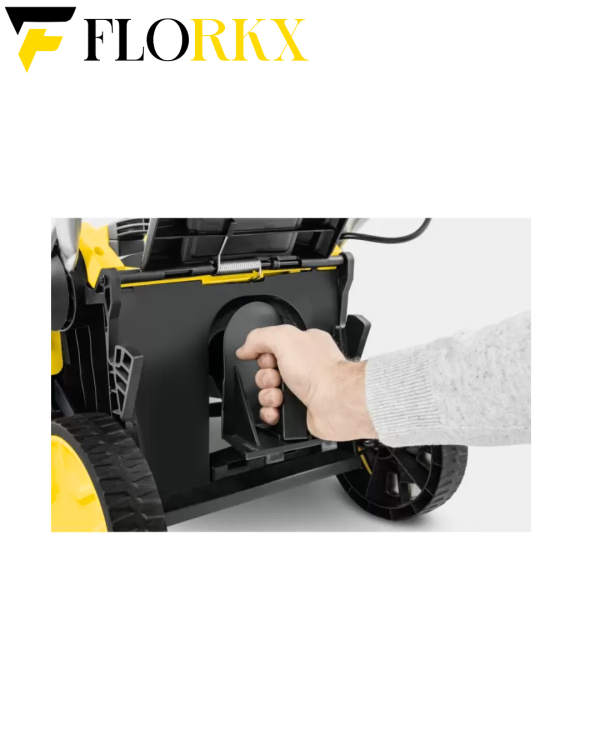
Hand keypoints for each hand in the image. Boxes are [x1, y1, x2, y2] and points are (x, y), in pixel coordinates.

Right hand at [236, 325, 376, 440]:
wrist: (336, 402)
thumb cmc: (321, 371)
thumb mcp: (285, 338)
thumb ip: (260, 337)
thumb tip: (245, 348)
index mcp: (302, 346)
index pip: (270, 348)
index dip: (263, 355)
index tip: (268, 358)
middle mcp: (303, 368)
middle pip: (266, 373)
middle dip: (265, 378)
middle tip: (277, 378)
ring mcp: (301, 391)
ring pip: (267, 394)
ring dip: (267, 396)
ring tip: (280, 396)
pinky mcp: (299, 412)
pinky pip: (273, 413)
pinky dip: (271, 413)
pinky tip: (278, 410)